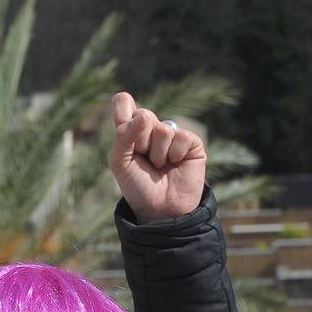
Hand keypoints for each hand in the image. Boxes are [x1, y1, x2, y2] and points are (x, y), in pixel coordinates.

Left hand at [107, 91, 207, 223]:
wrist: (159, 209)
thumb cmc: (137, 186)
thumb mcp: (119, 161)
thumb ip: (122, 135)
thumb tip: (145, 115)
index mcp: (130, 130)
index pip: (123, 102)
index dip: (123, 112)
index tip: (123, 128)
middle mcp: (151, 128)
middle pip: (143, 114)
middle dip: (140, 142)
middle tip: (144, 159)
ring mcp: (172, 135)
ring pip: (162, 129)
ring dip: (158, 153)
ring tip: (160, 166)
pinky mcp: (191, 143)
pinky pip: (181, 137)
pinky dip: (175, 154)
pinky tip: (176, 165)